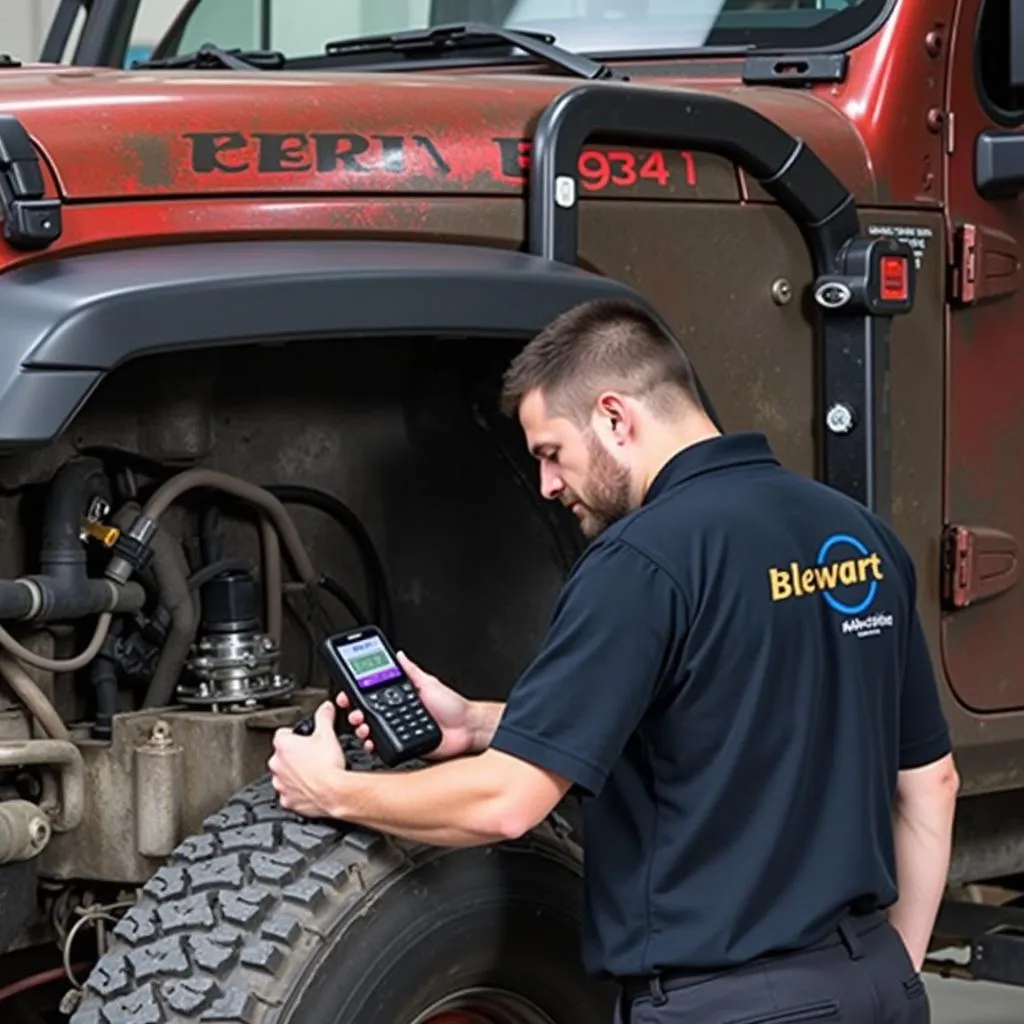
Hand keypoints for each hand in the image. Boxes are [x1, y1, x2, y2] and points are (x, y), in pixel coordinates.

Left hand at [268, 701, 346, 817]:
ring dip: (295, 774)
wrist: (333, 792)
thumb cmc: (328, 765)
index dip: (296, 735)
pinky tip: (311, 788)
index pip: (283, 734)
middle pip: (283, 755)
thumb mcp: (328, 733)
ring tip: (313, 773)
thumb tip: (325, 707)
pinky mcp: (287, 801)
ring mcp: (280, 784)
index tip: (306, 739)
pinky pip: (289, 794)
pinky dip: (298, 792)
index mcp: (283, 745)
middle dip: (296, 756)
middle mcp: (277, 764)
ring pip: (285, 775)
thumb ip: (324, 717)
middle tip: (313, 756)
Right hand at [338, 650, 474, 760]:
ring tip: (363, 725)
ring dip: (363, 728)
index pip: (374, 694)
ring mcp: (399, 730)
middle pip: (369, 713)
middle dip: (356, 711)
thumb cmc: (453, 706)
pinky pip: (384, 747)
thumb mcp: (429, 683)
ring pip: (373, 731)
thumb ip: (412, 670)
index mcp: (401, 698)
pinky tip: (371, 742)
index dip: (359, 694)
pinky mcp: (403, 746)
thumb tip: (399, 654)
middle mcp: (397, 714)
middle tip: (353, 710)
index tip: (348, 692)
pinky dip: (375, 745)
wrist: (467, 729)